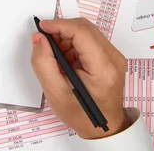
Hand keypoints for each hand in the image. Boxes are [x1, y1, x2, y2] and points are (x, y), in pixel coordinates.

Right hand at [31, 18, 127, 139]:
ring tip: (56, 55)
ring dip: (67, 36)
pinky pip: (89, 39)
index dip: (59, 25)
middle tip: (46, 42)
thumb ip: (43, 63)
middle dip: (62, 30)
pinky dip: (74, 42)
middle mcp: (113, 59)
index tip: (43, 27)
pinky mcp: (110, 57)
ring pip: (87, 31)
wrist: (103, 127)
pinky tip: (66, 57)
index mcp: (103, 69)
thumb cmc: (82, 114)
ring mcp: (114, 57)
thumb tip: (39, 39)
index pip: (82, 33)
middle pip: (85, 28)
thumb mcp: (55, 93)